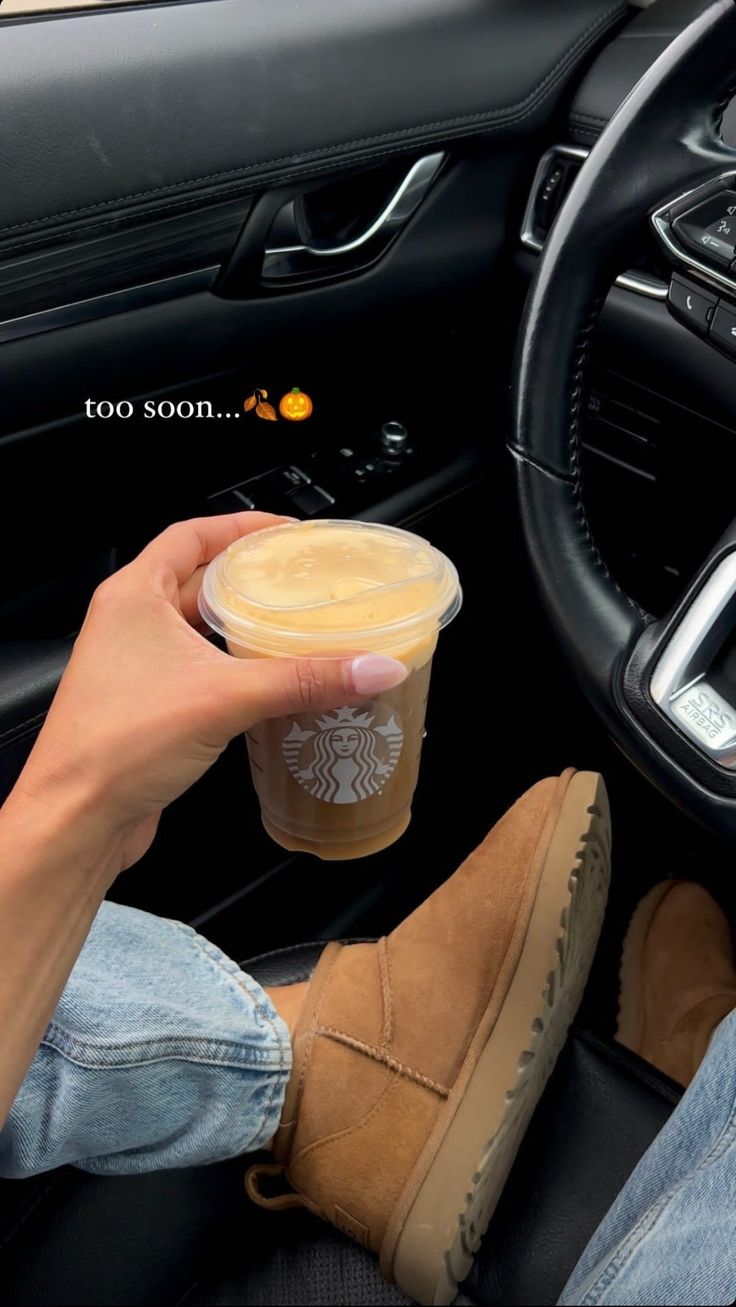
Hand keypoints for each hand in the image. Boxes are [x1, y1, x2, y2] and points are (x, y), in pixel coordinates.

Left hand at [11, 513, 406, 874]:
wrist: (79, 817)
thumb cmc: (114, 746)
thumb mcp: (223, 698)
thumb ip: (303, 680)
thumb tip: (370, 667)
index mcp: (134, 596)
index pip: (191, 536)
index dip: (240, 527)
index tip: (285, 532)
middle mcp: (131, 624)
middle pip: (200, 581)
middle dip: (251, 580)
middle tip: (301, 582)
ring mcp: (138, 666)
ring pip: (202, 630)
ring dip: (246, 629)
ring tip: (297, 629)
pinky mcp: (151, 706)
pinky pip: (203, 672)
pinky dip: (238, 671)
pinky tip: (272, 685)